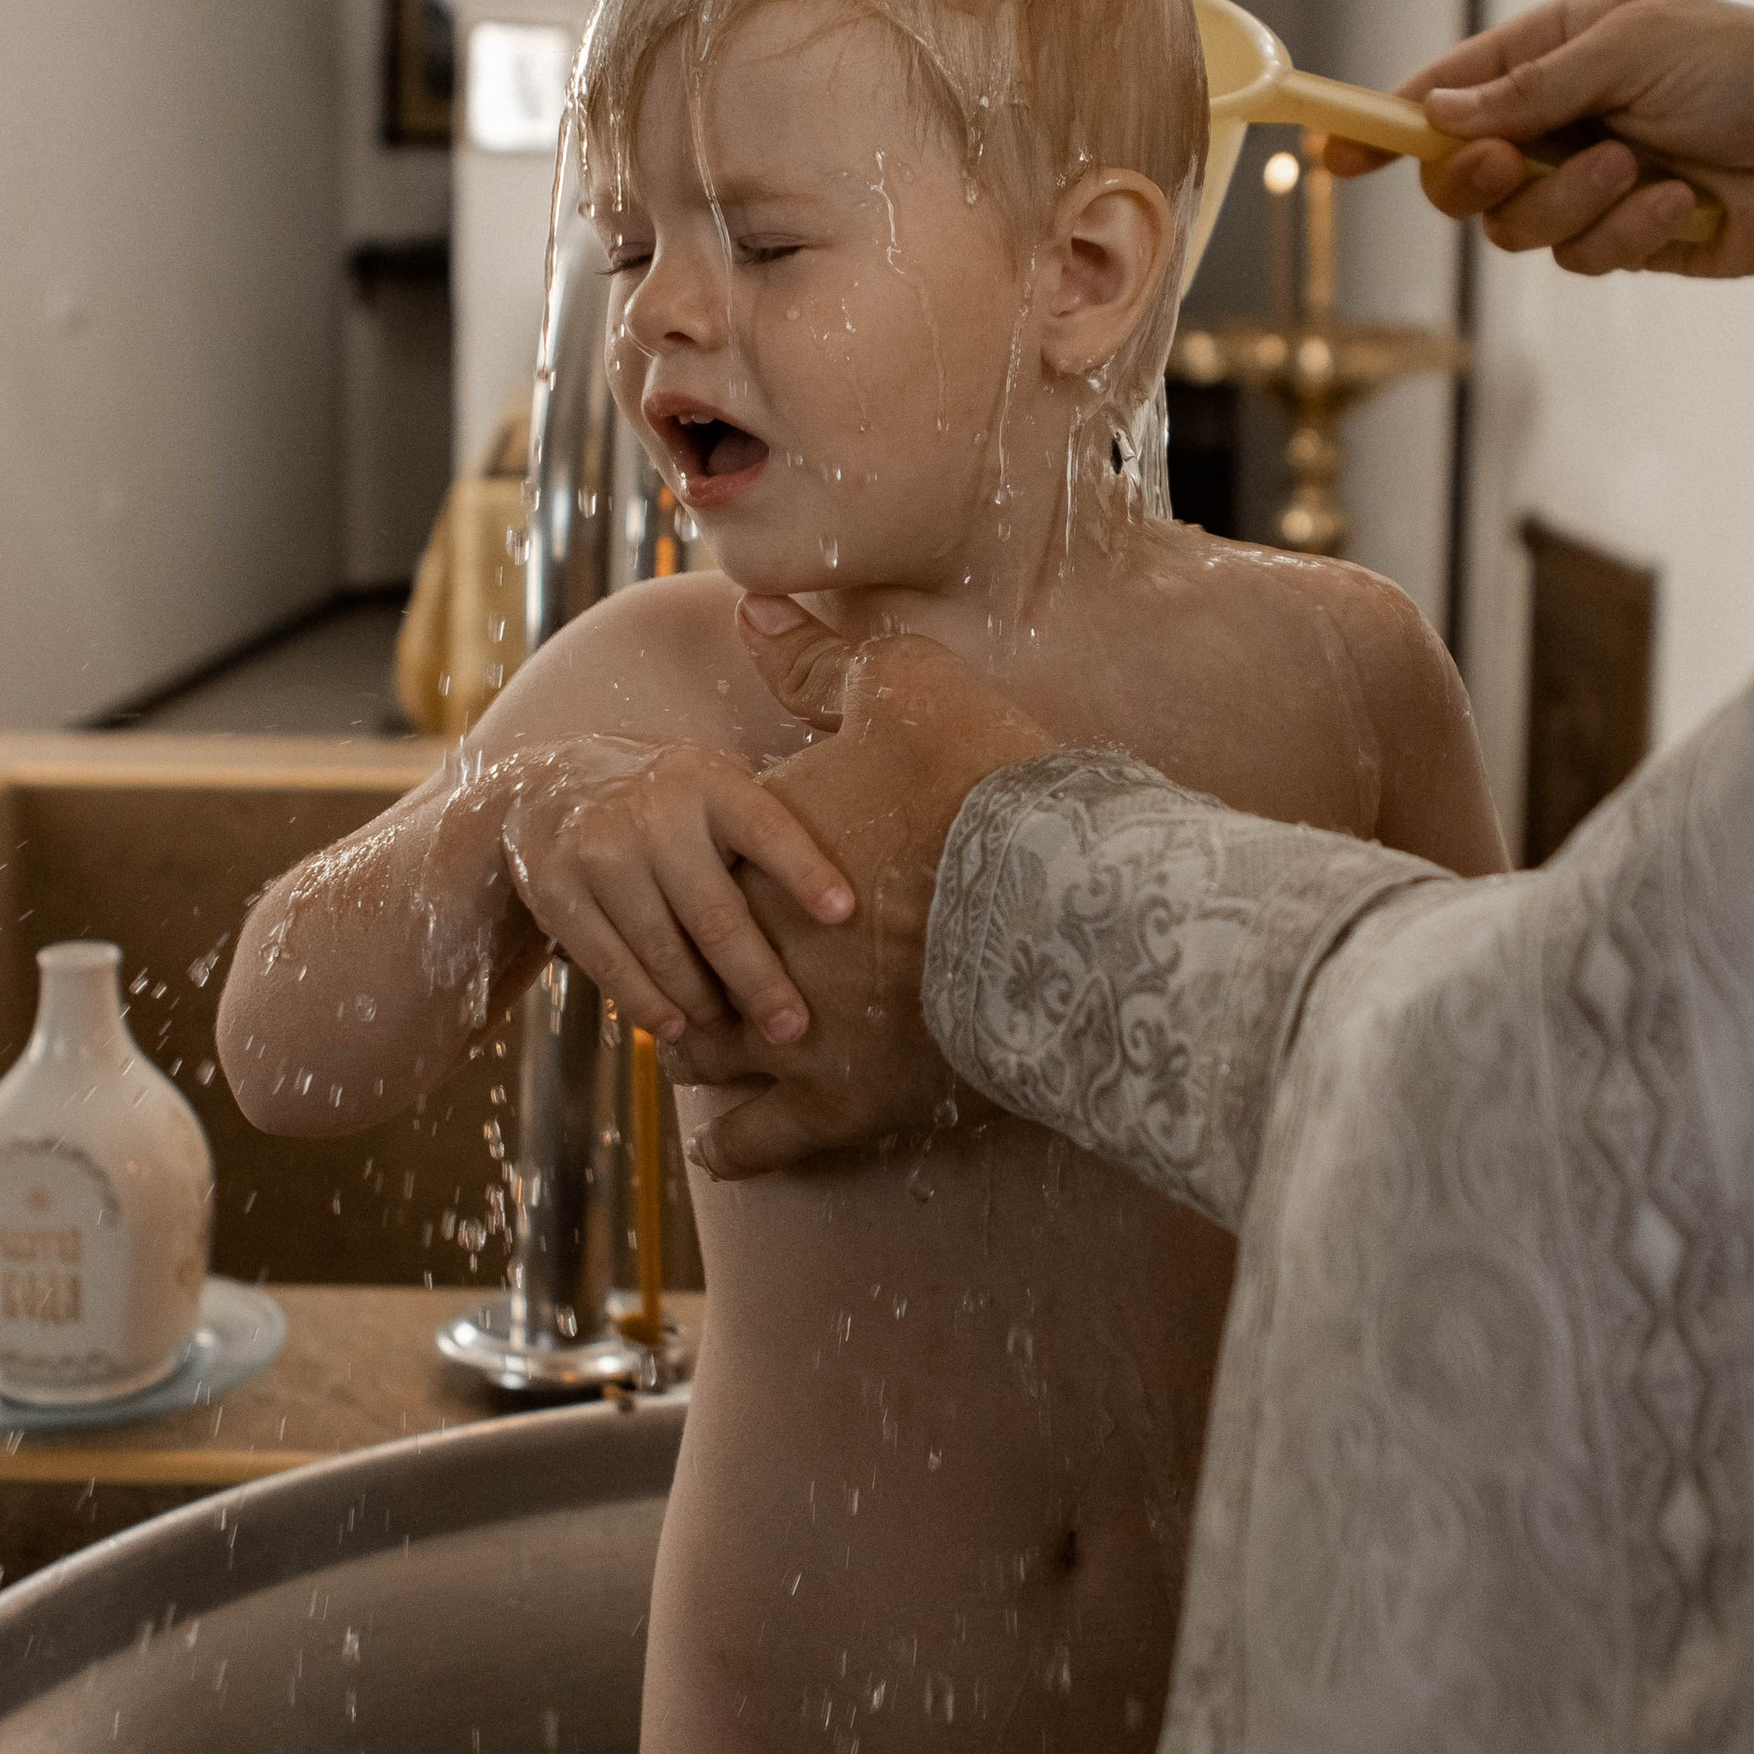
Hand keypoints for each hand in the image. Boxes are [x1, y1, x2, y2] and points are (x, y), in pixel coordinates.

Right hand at [492, 734, 852, 1049]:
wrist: (548, 785)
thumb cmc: (663, 799)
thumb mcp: (710, 784)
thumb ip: (760, 826)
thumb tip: (844, 904)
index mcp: (707, 784)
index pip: (765, 829)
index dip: (805, 872)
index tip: (844, 914)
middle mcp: (653, 816)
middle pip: (715, 914)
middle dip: (759, 979)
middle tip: (792, 1028)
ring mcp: (600, 854)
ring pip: (663, 949)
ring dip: (703, 1002)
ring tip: (732, 1031)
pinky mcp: (558, 892)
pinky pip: (610, 963)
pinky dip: (646, 1003)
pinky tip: (675, 1028)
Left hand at [666, 601, 1055, 1177]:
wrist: (1070, 902)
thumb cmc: (991, 787)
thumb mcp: (907, 687)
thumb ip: (821, 658)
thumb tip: (753, 610)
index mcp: (757, 852)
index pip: (695, 872)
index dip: (703, 879)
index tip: (716, 886)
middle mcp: (753, 946)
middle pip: (683, 963)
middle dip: (686, 967)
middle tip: (695, 970)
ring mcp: (791, 1033)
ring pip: (701, 1055)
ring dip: (695, 1049)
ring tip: (697, 1050)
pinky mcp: (842, 1105)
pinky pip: (755, 1141)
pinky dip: (731, 1143)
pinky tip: (719, 1142)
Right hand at [1323, 0, 1753, 277]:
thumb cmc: (1745, 65)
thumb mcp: (1633, 46)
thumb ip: (1532, 85)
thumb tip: (1440, 113)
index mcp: (1550, 54)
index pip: (1442, 92)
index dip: (1382, 123)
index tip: (1333, 152)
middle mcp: (1556, 121)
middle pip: (1458, 175)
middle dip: (1476, 177)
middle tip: (1512, 163)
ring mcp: (1587, 185)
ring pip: (1516, 227)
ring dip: (1571, 202)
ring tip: (1635, 168)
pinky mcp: (1624, 240)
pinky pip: (1581, 255)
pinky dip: (1625, 231)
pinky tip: (1676, 202)